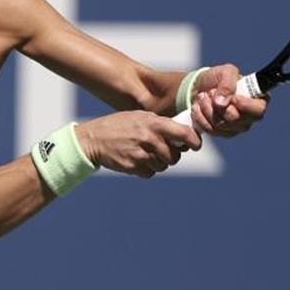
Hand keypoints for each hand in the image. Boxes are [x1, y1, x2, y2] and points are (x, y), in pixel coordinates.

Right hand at [76, 111, 201, 177]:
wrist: (94, 139)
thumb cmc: (120, 125)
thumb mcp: (140, 116)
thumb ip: (161, 124)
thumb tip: (184, 135)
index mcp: (153, 123)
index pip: (184, 134)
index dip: (194, 141)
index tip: (195, 145)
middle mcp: (149, 139)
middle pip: (175, 155)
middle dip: (172, 155)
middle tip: (163, 150)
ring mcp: (141, 154)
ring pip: (163, 166)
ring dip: (159, 163)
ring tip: (146, 153)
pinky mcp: (133, 167)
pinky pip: (151, 173)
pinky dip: (147, 169)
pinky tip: (137, 159)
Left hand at [189, 63, 267, 136]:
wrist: (200, 87)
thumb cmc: (218, 78)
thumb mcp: (226, 72)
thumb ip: (227, 84)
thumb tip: (222, 102)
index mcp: (257, 100)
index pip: (258, 110)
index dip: (245, 106)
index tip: (233, 97)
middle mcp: (249, 117)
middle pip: (236, 119)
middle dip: (219, 106)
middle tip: (210, 92)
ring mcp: (236, 127)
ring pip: (221, 125)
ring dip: (207, 109)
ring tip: (202, 96)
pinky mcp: (222, 133)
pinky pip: (210, 130)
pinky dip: (200, 117)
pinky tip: (198, 107)